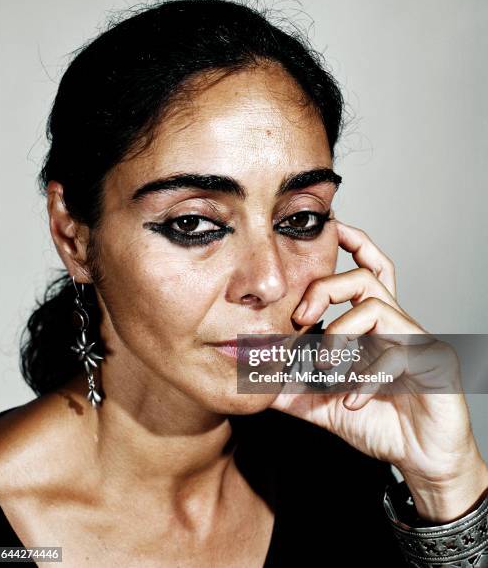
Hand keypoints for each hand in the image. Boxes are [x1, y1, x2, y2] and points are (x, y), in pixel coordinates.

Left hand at [270, 219, 487, 522]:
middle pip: (365, 276)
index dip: (354, 243)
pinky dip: (365, 377)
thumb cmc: (377, 420)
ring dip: (340, 336)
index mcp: (372, 325)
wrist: (422, 458)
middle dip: (326, 288)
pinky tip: (352, 401)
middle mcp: (394, 323)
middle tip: (300, 317)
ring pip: (375, 307)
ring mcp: (415, 339)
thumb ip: (289, 387)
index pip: (366, 270)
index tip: (330, 227)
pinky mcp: (433, 361)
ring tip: (325, 368)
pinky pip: (396, 352)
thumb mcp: (321, 401)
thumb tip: (251, 378)